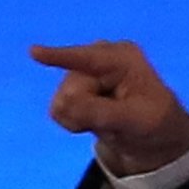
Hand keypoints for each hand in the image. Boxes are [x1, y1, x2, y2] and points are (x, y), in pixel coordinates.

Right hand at [29, 40, 188, 176]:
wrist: (155, 137)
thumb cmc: (155, 122)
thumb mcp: (136, 121)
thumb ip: (100, 112)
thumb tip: (64, 104)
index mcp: (122, 58)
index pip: (86, 59)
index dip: (58, 56)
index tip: (33, 51)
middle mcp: (100, 58)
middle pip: (72, 89)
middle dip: (84, 111)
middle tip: (111, 123)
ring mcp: (86, 72)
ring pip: (62, 101)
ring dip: (79, 119)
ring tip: (107, 123)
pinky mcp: (75, 87)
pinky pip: (58, 109)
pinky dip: (72, 121)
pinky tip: (92, 121)